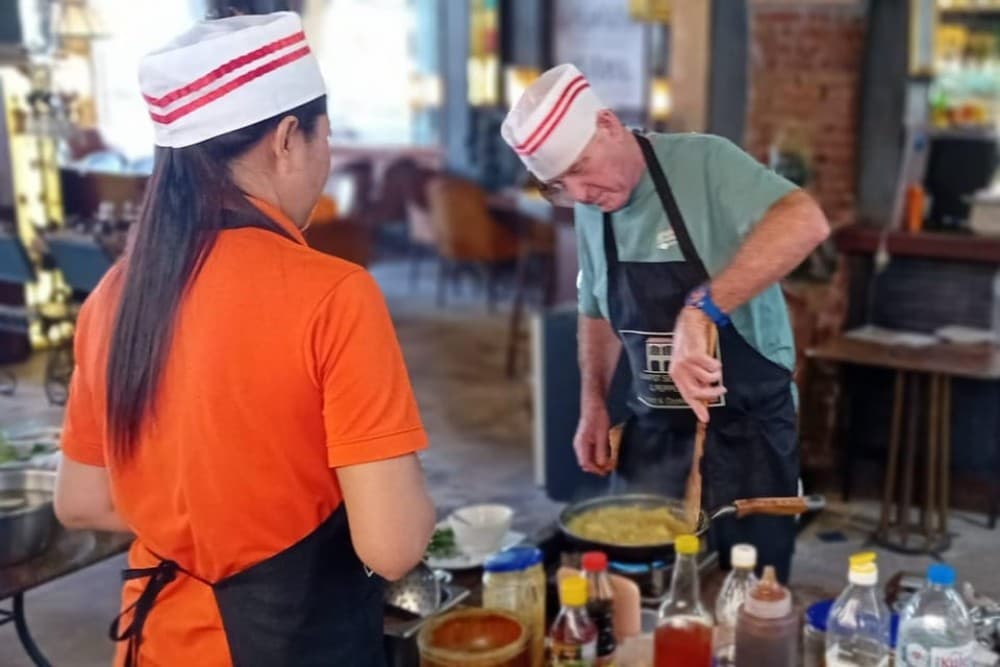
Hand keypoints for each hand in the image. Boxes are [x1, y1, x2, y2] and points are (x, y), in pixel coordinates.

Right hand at [573, 400, 611, 474]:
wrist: (594, 405)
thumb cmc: (597, 416)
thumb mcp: (602, 435)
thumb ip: (602, 451)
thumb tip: (602, 464)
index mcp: (581, 444)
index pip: (586, 463)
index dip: (596, 470)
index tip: (605, 471)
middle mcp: (579, 445)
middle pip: (585, 463)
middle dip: (597, 468)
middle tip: (608, 468)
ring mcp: (581, 443)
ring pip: (587, 459)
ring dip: (597, 462)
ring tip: (608, 462)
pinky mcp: (585, 441)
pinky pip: (589, 453)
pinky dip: (596, 457)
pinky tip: (605, 454)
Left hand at [669, 307, 724, 422]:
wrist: (692, 321)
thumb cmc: (692, 343)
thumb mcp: (689, 363)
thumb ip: (695, 379)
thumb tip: (706, 398)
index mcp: (675, 374)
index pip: (687, 395)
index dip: (696, 408)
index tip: (705, 419)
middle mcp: (678, 370)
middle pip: (698, 392)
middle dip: (712, 394)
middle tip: (721, 389)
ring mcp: (685, 363)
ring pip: (708, 379)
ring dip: (716, 375)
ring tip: (714, 367)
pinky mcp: (694, 355)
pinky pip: (713, 368)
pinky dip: (716, 365)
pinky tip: (712, 357)